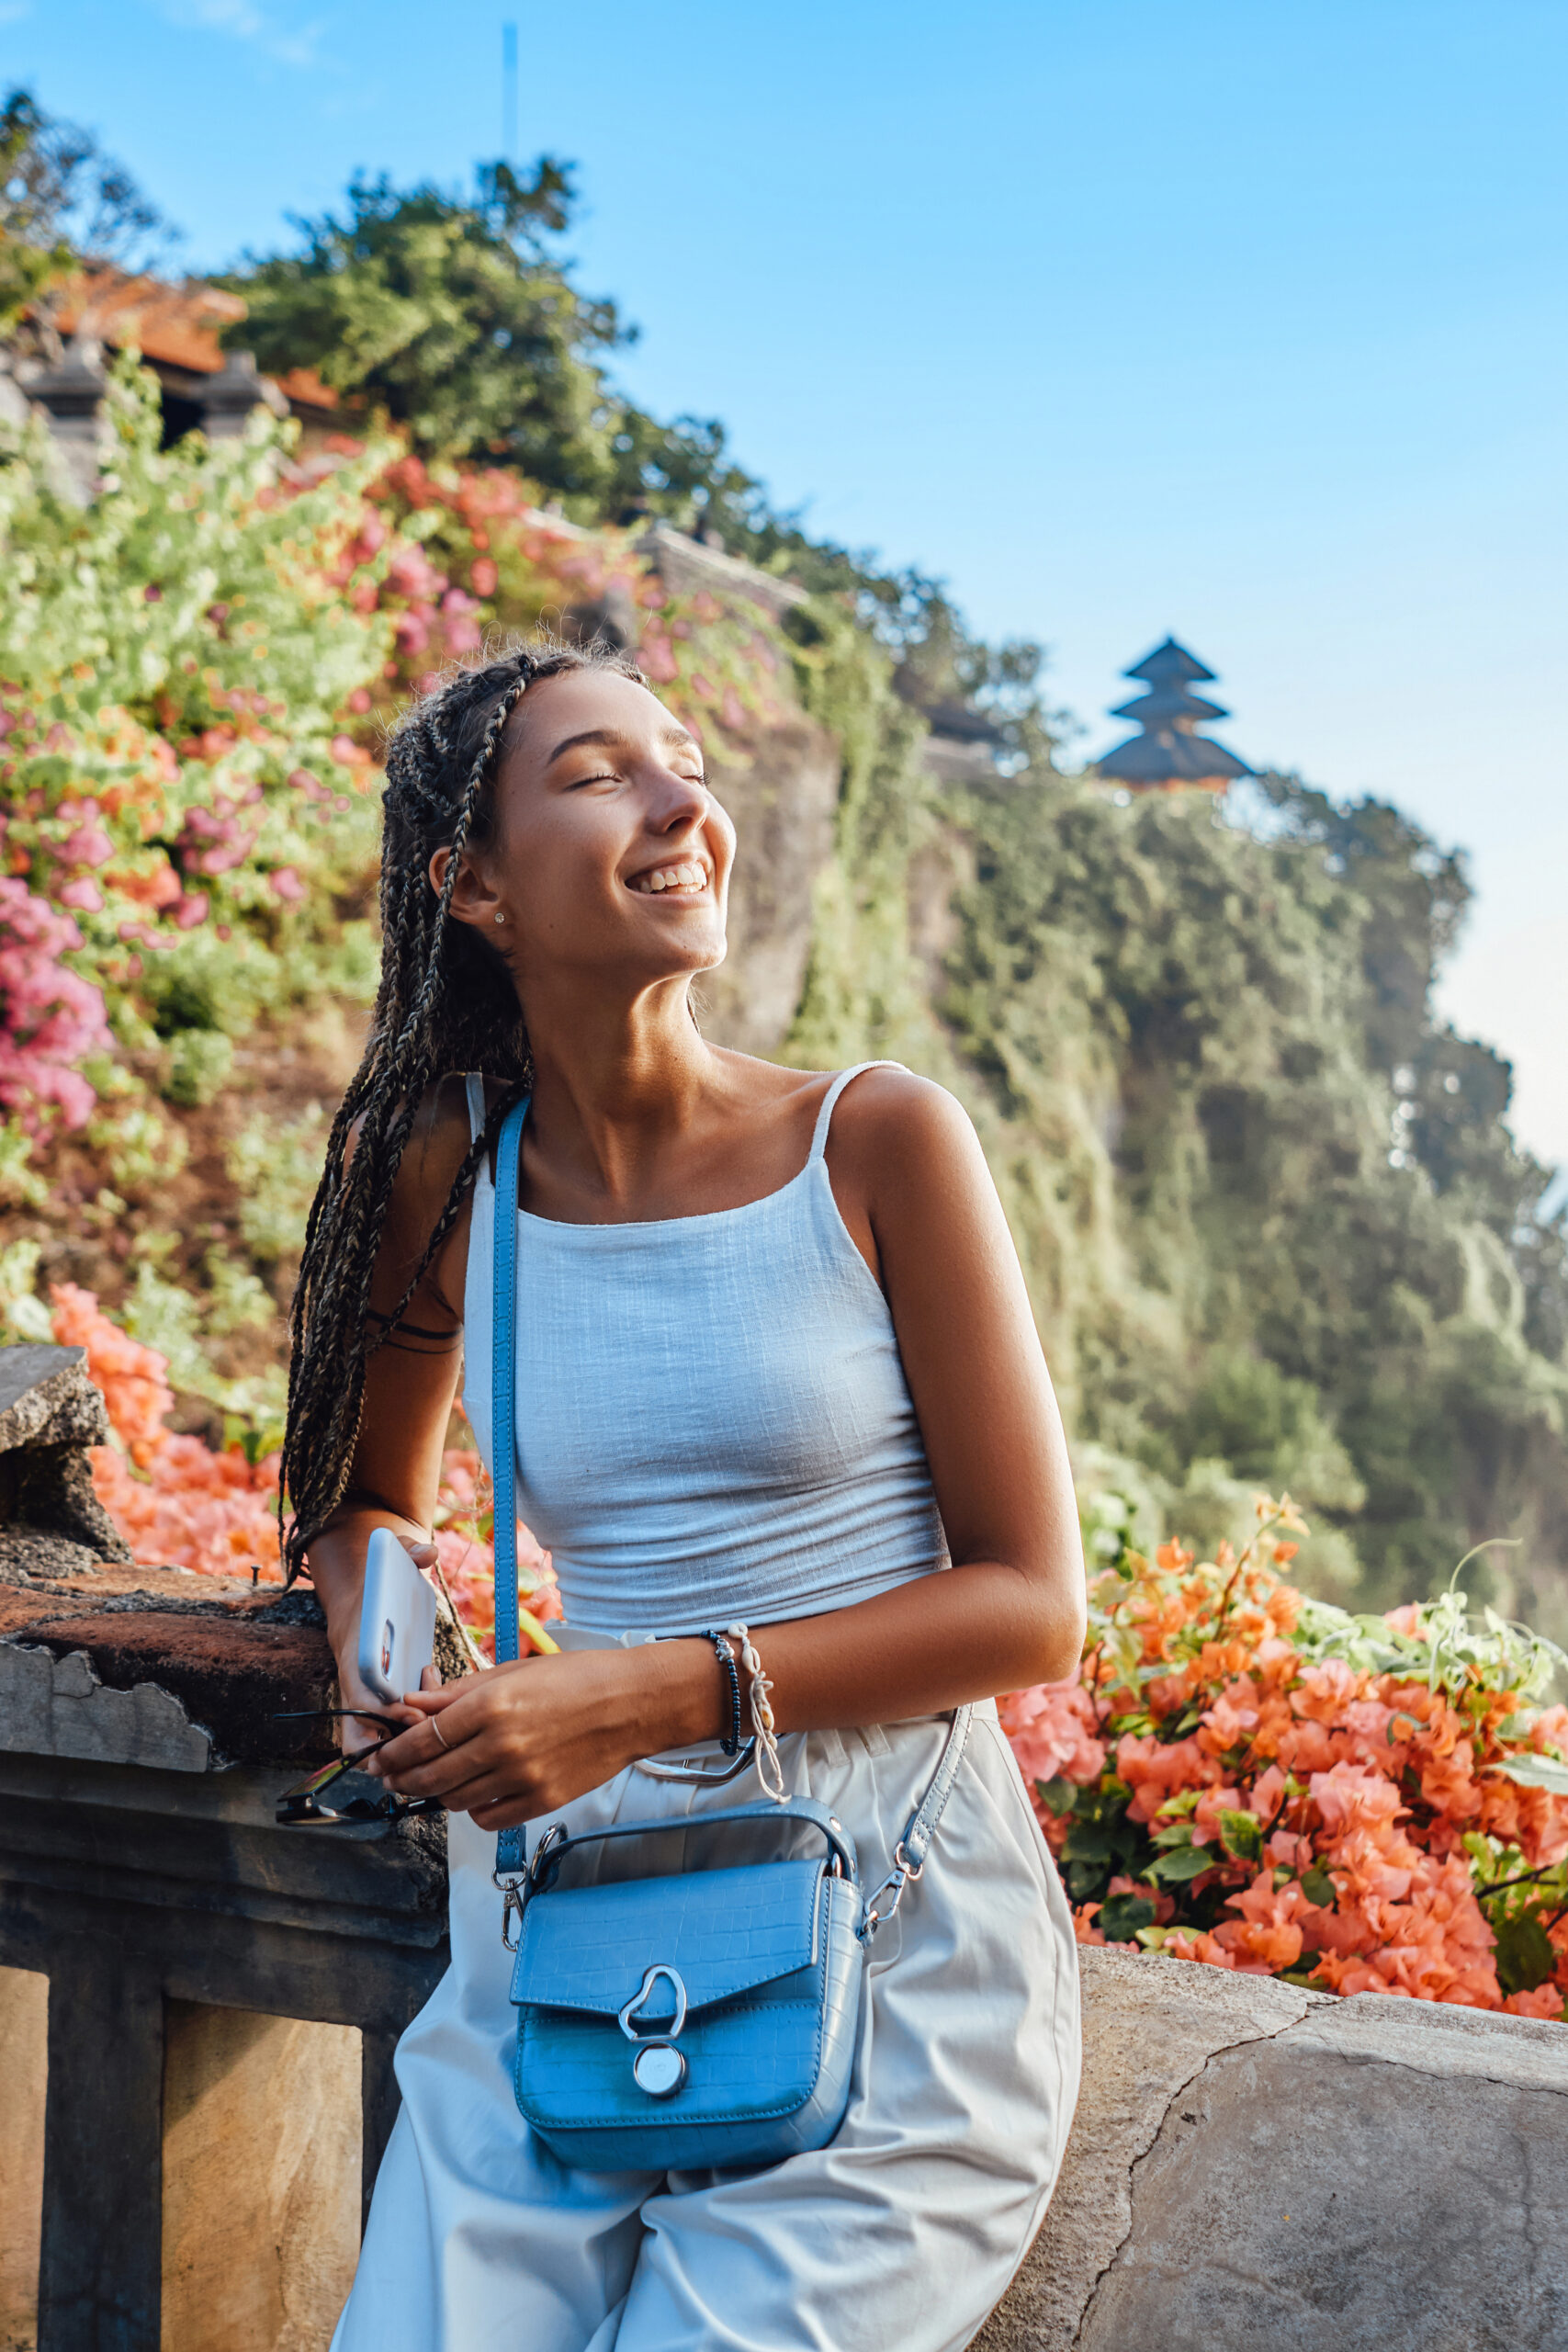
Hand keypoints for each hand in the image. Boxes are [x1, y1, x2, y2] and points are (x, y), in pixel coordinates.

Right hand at [329, 1533, 438, 1753]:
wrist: (358, 1603)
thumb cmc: (376, 1588)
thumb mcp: (388, 1563)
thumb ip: (409, 1553)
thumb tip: (428, 1551)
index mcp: (356, 1661)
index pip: (361, 1702)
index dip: (387, 1716)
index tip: (416, 1716)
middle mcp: (357, 1691)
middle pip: (363, 1742)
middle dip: (397, 1748)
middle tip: (433, 1732)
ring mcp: (367, 1706)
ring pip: (377, 1752)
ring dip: (410, 1745)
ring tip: (438, 1716)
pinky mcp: (382, 1713)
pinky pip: (392, 1741)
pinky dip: (415, 1737)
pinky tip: (438, 1710)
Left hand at [362, 1643, 715, 1828]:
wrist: (633, 1704)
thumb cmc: (577, 1678)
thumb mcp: (512, 1671)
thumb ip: (457, 1693)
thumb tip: (412, 1705)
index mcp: (491, 1705)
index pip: (423, 1738)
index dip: (394, 1752)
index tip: (381, 1757)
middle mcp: (502, 1745)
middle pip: (431, 1775)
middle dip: (403, 1778)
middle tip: (393, 1777)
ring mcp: (522, 1777)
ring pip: (455, 1800)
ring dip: (437, 1792)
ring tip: (434, 1780)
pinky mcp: (541, 1801)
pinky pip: (488, 1818)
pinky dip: (474, 1808)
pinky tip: (476, 1792)